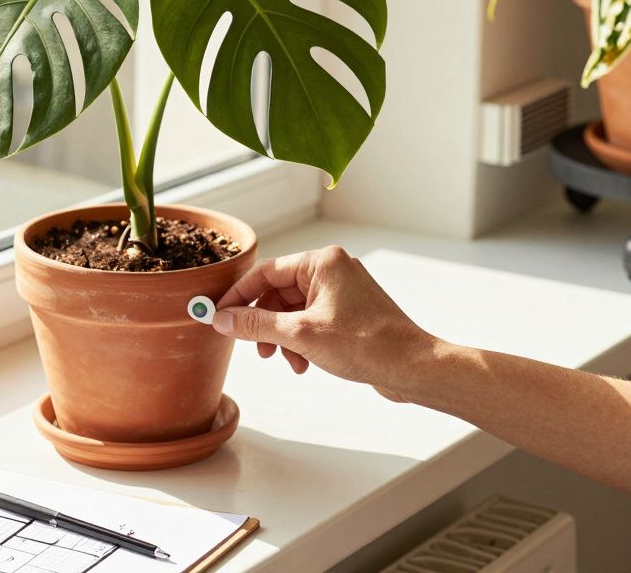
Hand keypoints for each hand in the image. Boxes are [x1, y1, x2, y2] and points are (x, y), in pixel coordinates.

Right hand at [214, 246, 441, 401]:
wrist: (411, 367)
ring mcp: (342, 291)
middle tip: (254, 348)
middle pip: (278, 293)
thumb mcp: (300, 335)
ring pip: (293, 311)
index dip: (239, 296)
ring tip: (286, 361)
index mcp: (322, 262)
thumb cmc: (366, 344)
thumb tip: (221, 318)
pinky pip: (310, 321)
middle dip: (264, 324)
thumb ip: (256, 325)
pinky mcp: (349, 312)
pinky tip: (303, 364)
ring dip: (283, 338)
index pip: (265, 272)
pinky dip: (300, 342)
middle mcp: (332, 270)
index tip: (219, 315)